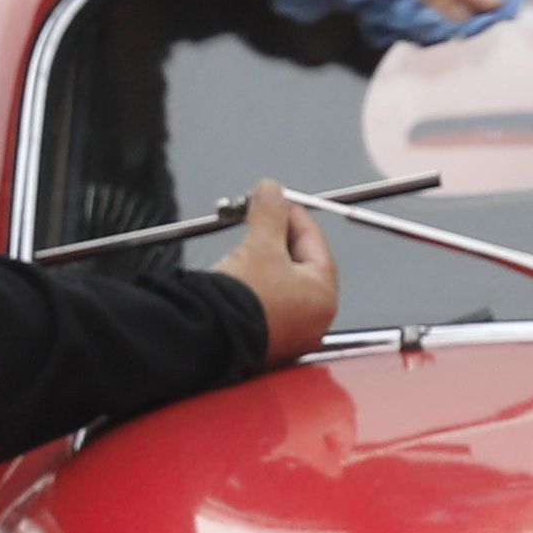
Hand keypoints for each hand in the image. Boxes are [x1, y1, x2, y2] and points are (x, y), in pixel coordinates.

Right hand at [217, 183, 336, 365]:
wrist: (209, 340)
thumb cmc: (243, 299)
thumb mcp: (259, 245)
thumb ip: (269, 212)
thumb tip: (271, 189)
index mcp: (324, 296)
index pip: (314, 241)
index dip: (292, 214)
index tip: (275, 199)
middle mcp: (314, 320)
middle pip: (300, 263)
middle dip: (277, 236)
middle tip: (258, 217)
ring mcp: (291, 335)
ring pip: (282, 283)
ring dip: (265, 258)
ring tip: (245, 242)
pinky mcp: (267, 342)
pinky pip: (268, 303)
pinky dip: (257, 283)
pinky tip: (239, 272)